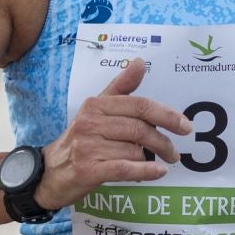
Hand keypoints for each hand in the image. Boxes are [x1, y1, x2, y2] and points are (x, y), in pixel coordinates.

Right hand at [34, 58, 192, 210]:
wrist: (49, 172)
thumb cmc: (80, 140)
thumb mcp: (96, 110)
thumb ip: (120, 88)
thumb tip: (139, 62)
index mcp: (96, 105)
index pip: (138, 105)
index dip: (165, 114)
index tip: (185, 125)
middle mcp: (90, 123)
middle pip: (139, 129)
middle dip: (163, 141)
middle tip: (175, 152)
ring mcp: (88, 147)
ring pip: (134, 150)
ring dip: (151, 159)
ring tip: (160, 163)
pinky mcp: (88, 170)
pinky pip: (124, 168)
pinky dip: (145, 171)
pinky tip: (158, 172)